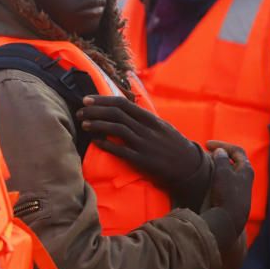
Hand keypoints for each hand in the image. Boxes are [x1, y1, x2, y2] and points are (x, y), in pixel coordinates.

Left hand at [77, 95, 202, 188]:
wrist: (189, 168)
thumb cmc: (174, 146)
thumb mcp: (162, 127)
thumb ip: (145, 118)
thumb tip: (126, 108)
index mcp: (151, 119)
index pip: (123, 103)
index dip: (103, 100)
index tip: (88, 100)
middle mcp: (146, 129)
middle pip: (116, 114)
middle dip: (95, 110)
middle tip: (80, 110)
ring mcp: (144, 144)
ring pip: (116, 129)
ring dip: (97, 124)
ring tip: (84, 123)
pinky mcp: (142, 161)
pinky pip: (120, 151)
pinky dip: (106, 144)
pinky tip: (95, 141)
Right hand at [206, 140, 253, 234]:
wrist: (228, 221)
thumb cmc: (226, 194)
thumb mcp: (222, 172)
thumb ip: (221, 159)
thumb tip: (221, 152)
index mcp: (246, 169)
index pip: (237, 150)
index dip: (222, 144)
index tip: (207, 145)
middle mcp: (245, 178)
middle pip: (234, 160)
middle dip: (221, 154)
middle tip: (207, 153)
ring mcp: (239, 189)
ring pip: (229, 171)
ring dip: (218, 165)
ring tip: (205, 164)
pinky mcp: (232, 198)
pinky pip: (225, 181)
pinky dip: (216, 176)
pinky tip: (207, 179)